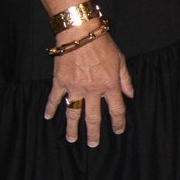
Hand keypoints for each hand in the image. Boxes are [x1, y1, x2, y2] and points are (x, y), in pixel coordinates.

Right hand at [45, 30, 133, 146]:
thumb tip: (131, 95)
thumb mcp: (121, 61)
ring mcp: (75, 88)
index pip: (117, 110)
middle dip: (94, 133)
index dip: (119, 122)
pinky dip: (50, 108)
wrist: (80, 34)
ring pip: (73, 113)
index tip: (119, 131)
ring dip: (73, 128)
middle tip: (93, 145)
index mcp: (110, 86)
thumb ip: (126, 80)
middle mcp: (93, 91)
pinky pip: (54, 99)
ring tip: (72, 139)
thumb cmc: (103, 45)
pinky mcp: (60, 82)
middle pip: (94, 118)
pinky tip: (48, 117)